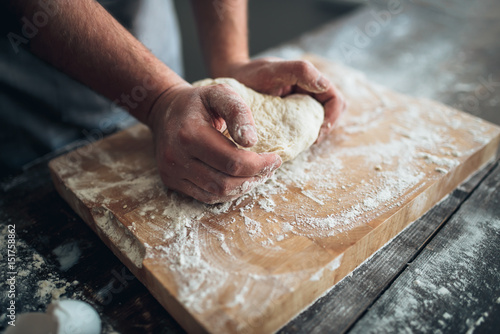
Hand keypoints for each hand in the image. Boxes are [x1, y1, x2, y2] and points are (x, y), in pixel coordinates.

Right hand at [147, 82, 281, 203]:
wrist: (165, 109)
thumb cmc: (198, 102)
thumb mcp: (220, 94)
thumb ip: (238, 112)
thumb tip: (251, 141)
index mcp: (189, 134)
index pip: (233, 161)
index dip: (260, 164)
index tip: (276, 158)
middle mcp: (176, 156)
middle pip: (225, 182)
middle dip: (254, 178)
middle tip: (269, 168)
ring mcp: (171, 171)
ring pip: (216, 194)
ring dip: (242, 188)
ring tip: (257, 175)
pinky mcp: (171, 181)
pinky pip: (205, 196)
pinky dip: (227, 192)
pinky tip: (239, 180)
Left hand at [218, 57, 346, 141]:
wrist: (230, 81)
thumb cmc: (250, 74)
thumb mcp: (272, 70)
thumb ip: (300, 71)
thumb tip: (323, 85)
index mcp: (310, 80)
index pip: (336, 100)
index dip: (332, 117)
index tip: (318, 131)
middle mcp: (308, 93)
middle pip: (331, 114)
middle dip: (325, 128)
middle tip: (309, 141)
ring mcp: (299, 106)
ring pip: (319, 123)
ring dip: (313, 134)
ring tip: (298, 143)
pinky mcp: (289, 118)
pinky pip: (303, 130)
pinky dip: (300, 137)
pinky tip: (287, 143)